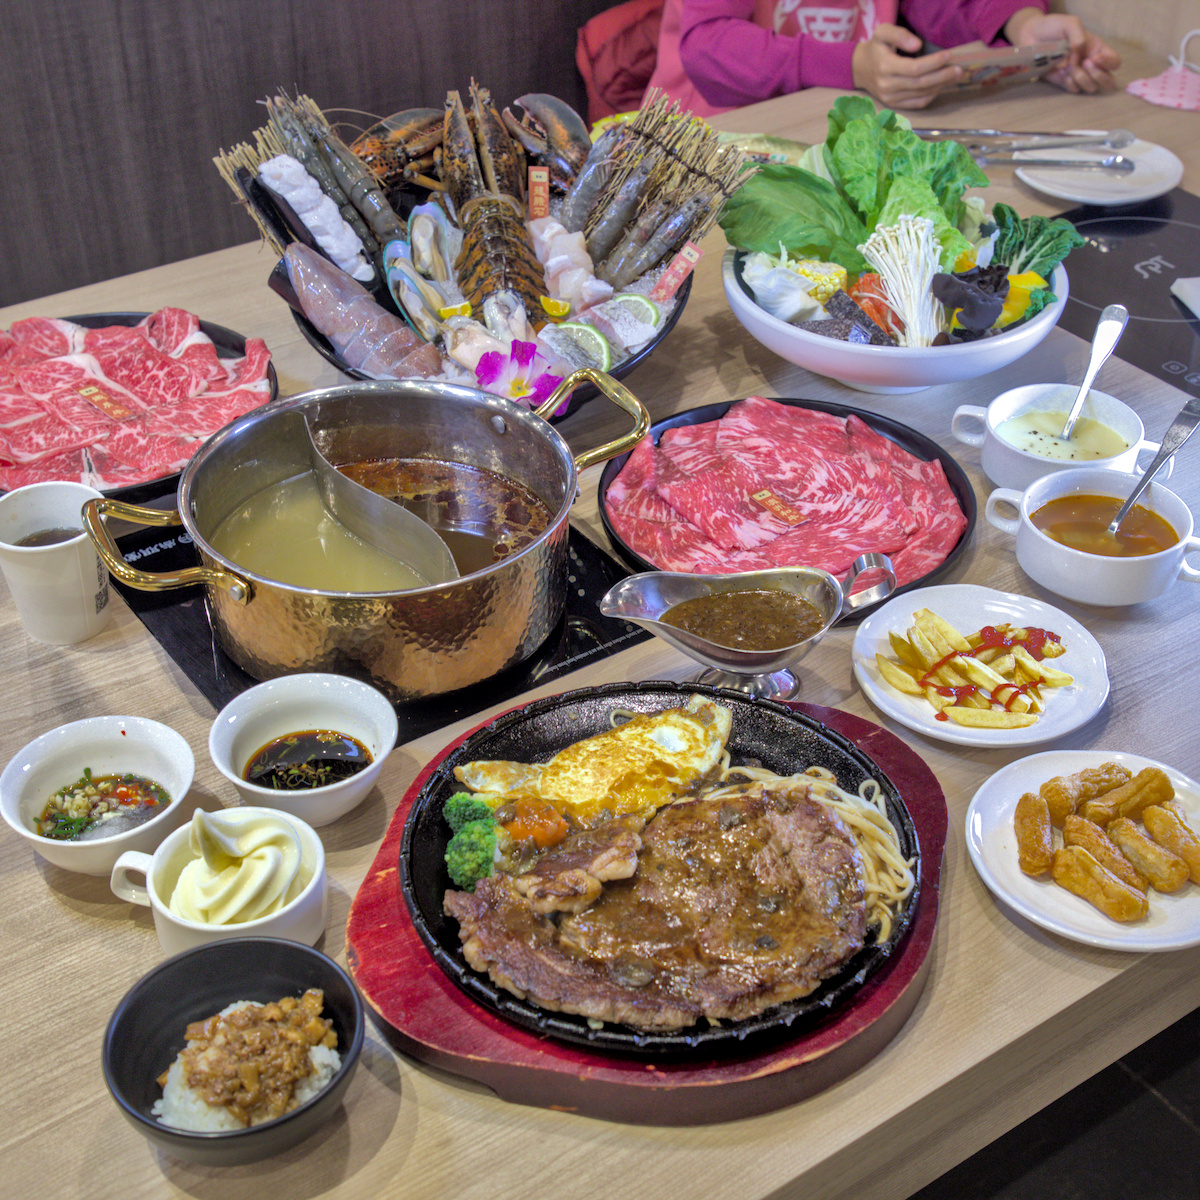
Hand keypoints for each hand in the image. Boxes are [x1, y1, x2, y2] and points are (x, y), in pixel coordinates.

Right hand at [851, 24, 963, 108]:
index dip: (933, 64)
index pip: (914, 69)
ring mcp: (890, 98)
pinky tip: (940, 86)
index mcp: (885, 67)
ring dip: (940, 86)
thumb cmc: (876, 48)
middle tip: (959, 70)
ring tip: (954, 76)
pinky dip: (931, 96)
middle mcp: (887, 86)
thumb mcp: (883, 33)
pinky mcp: (894, 105)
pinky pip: (917, 104)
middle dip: (942, 76)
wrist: (860, 69)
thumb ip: (900, 34)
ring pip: (920, 94)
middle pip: (920, 84)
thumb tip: (918, 45)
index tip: (948, 56)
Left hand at [1004, 9, 1121, 92]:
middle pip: (1108, 81)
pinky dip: (1069, 83)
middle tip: (1084, 64)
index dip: (1109, 63)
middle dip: (1098, 75)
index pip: (1115, 62)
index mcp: (1097, 49)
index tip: (1094, 57)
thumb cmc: (1054, 27)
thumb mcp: (1071, 23)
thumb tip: (1078, 56)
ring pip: (1091, 87)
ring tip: (1068, 66)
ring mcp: (1078, 75)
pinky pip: (1074, 90)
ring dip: (1081, 78)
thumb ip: (1078, 36)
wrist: (1031, 36)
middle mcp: (1090, 64)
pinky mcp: (1063, 83)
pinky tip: (1061, 73)